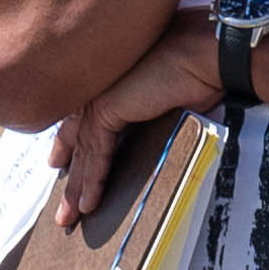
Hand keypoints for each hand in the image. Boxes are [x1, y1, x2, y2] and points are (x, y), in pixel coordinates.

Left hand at [48, 13, 221, 222]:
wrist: (208, 51)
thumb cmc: (200, 64)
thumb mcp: (171, 91)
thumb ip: (152, 104)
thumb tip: (156, 120)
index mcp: (113, 75)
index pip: (85, 116)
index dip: (72, 141)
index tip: (60, 160)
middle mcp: (101, 83)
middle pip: (77, 137)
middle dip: (69, 172)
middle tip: (61, 200)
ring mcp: (100, 95)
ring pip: (83, 151)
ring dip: (76, 188)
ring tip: (69, 218)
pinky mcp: (107, 109)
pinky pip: (97, 155)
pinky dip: (93, 182)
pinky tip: (88, 205)